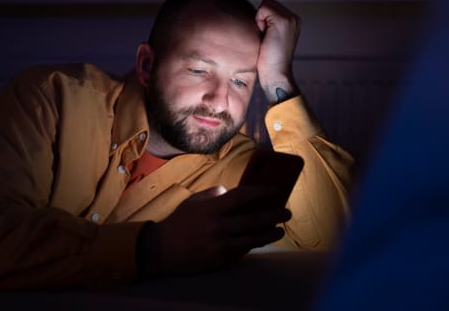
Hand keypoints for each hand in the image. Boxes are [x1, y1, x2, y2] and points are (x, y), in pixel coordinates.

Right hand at [137, 185, 291, 275]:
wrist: (161, 250)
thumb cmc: (180, 222)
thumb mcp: (195, 202)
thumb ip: (215, 195)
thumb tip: (235, 192)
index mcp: (212, 208)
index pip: (243, 196)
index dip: (262, 191)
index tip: (276, 190)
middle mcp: (218, 226)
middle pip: (255, 219)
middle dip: (274, 215)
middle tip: (286, 212)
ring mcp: (221, 244)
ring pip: (254, 239)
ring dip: (270, 233)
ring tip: (280, 229)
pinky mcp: (221, 259)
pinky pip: (243, 250)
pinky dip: (254, 244)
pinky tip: (261, 239)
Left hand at [255, 0, 300, 103]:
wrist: (275, 75)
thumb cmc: (268, 61)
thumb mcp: (268, 38)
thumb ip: (266, 24)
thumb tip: (253, 15)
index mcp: (292, 22)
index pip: (270, 6)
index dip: (262, 20)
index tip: (267, 38)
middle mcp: (294, 18)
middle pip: (268, 2)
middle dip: (261, 18)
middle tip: (266, 39)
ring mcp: (291, 18)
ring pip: (266, 3)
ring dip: (260, 20)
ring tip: (266, 38)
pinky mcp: (284, 21)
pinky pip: (264, 7)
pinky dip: (260, 21)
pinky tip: (266, 36)